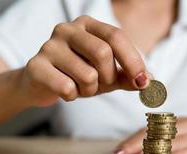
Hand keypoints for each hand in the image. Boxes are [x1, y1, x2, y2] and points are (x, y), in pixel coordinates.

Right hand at [20, 15, 150, 106]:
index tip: (144, 82)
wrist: (40, 83)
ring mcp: (49, 46)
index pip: (116, 36)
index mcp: (87, 25)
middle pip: (103, 53)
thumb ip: (126, 76)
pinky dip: (72, 96)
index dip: (133, 60)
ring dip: (89, 90)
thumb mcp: (105, 74)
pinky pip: (67, 87)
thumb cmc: (76, 75)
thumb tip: (150, 82)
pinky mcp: (36, 66)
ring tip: (79, 87)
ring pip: (87, 75)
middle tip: (101, 85)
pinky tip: (64, 91)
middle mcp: (67, 29)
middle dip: (108, 77)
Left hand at [112, 112, 186, 153]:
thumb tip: (150, 151)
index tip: (117, 150)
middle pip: (156, 135)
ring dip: (151, 152)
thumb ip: (174, 138)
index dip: (132, 140)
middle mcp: (185, 126)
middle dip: (134, 145)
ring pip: (171, 142)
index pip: (151, 130)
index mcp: (179, 123)